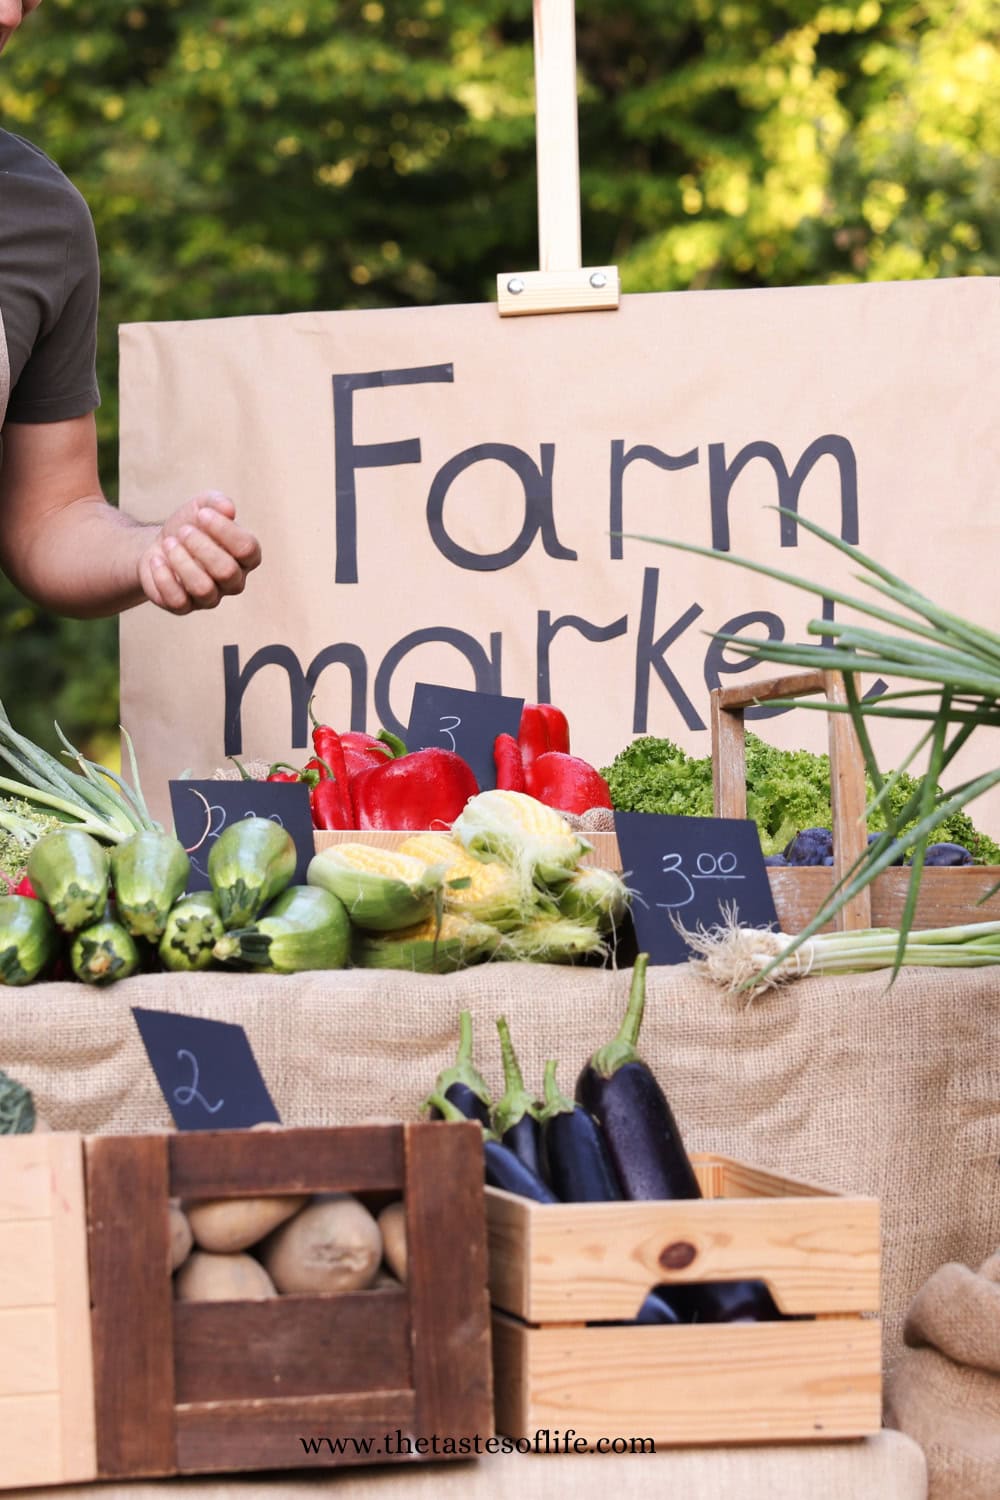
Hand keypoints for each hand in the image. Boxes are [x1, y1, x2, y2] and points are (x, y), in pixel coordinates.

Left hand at [138, 492, 261, 614]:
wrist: (160, 545)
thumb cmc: (189, 526)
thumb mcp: (202, 506)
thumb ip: (217, 502)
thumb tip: (228, 509)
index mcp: (245, 557)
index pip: (247, 549)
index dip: (225, 530)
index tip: (202, 514)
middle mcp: (233, 581)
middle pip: (226, 571)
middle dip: (200, 546)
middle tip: (183, 530)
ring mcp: (210, 597)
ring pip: (203, 588)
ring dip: (181, 561)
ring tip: (168, 543)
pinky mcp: (184, 607)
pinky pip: (178, 600)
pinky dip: (163, 577)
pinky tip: (156, 559)